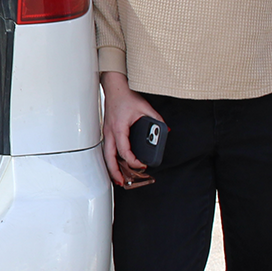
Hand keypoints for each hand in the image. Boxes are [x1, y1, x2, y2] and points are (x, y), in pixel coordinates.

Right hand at [99, 71, 161, 189]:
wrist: (114, 88)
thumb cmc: (125, 97)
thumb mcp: (144, 107)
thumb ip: (156, 119)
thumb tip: (165, 130)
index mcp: (119, 128)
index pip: (124, 151)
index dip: (133, 161)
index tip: (141, 165)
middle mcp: (111, 132)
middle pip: (109, 157)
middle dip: (115, 171)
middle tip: (122, 182)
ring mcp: (107, 132)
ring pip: (106, 154)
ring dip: (111, 167)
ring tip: (117, 178)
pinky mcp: (107, 131)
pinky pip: (107, 149)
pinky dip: (109, 159)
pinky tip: (114, 164)